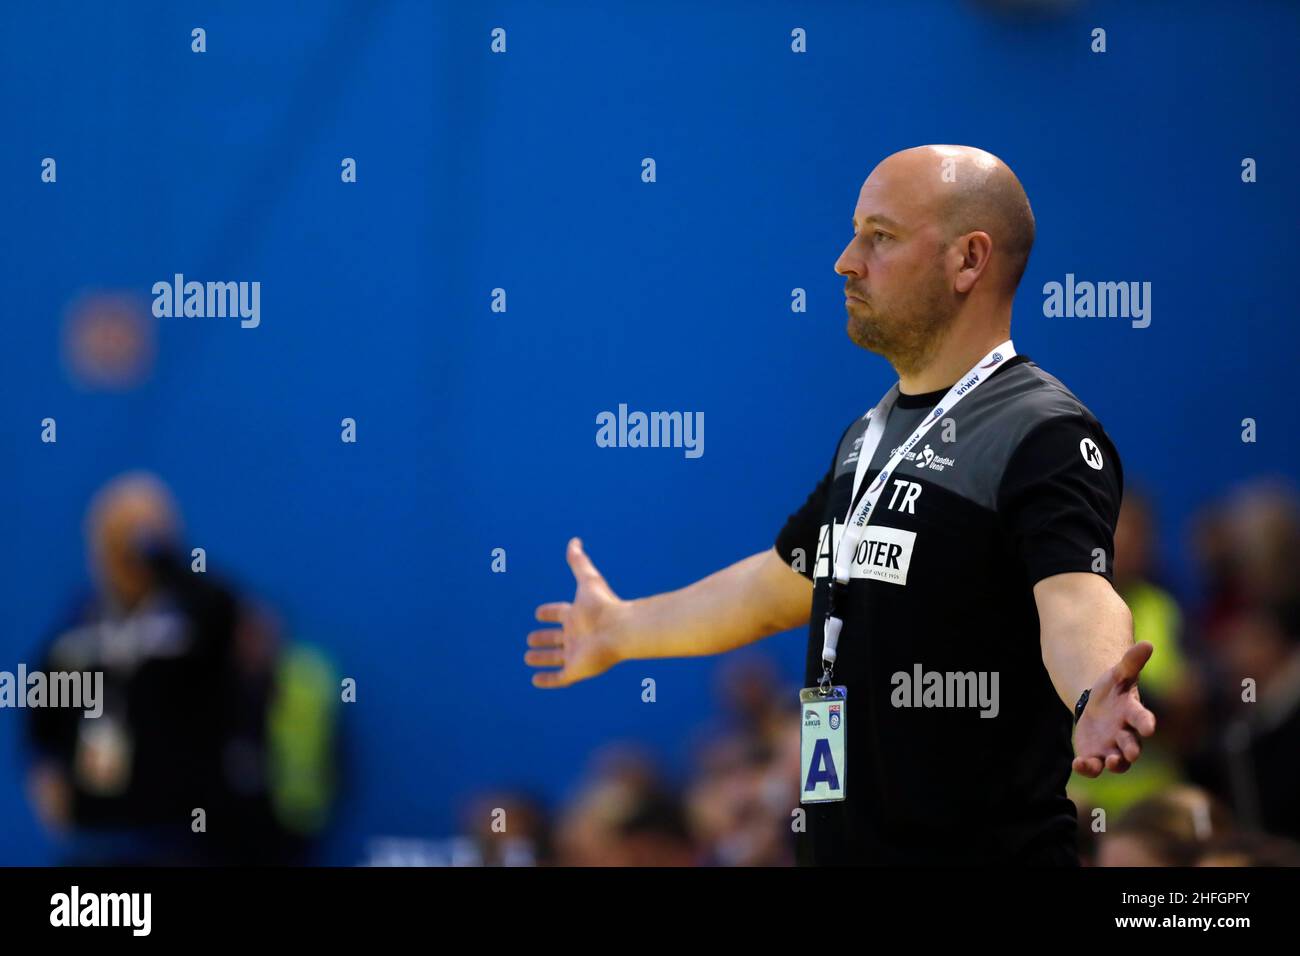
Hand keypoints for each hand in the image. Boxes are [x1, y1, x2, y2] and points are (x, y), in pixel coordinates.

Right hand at [525, 538, 624, 687]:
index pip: (560, 614)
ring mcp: (576, 654)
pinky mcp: (576, 670)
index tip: (538, 612)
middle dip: (544, 638)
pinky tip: (536, 680)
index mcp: (577, 616)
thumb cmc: (603, 605)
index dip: (549, 613)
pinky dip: (547, 680)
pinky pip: (559, 678)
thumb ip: (579, 562)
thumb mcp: (588, 580)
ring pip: (556, 658)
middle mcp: (577, 635)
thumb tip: (574, 541)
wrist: (620, 629)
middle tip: (530, 639)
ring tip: (528, 657)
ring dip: (543, 658)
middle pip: (558, 638)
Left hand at [1072, 641, 1157, 776]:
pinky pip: (1093, 767)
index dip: (1146, 723)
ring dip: (1113, 764)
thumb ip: (1131, 662)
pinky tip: (1078, 764)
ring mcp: (1112, 748)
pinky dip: (1087, 768)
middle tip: (1131, 754)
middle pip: (1132, 745)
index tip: (1149, 727)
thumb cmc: (1113, 691)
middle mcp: (1126, 735)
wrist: (1098, 707)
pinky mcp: (1095, 756)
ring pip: (1117, 762)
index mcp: (1133, 714)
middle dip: (1132, 750)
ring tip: (1108, 762)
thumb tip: (1148, 643)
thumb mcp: (1118, 674)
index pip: (1143, 719)